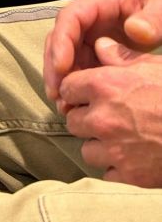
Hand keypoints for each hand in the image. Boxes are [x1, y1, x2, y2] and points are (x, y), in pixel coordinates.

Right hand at [43, 0, 161, 104]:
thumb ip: (153, 18)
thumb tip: (134, 31)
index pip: (70, 18)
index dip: (61, 42)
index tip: (61, 68)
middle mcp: (90, 16)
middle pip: (61, 38)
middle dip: (55, 66)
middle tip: (57, 95)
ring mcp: (93, 31)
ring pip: (68, 53)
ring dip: (64, 78)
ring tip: (65, 105)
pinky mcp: (100, 45)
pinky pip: (84, 62)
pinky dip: (79, 81)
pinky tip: (80, 101)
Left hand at [60, 38, 161, 186]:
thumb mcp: (153, 66)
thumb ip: (121, 56)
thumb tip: (100, 45)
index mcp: (104, 86)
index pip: (67, 88)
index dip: (77, 91)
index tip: (88, 94)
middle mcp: (102, 118)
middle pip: (73, 121)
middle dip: (87, 119)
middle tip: (108, 117)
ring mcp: (114, 150)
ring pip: (87, 150)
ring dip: (99, 146)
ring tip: (121, 139)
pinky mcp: (128, 176)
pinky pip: (107, 173)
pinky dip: (116, 168)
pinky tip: (133, 158)